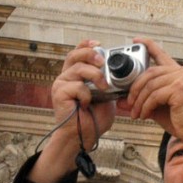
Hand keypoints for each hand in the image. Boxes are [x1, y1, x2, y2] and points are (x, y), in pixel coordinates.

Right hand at [28, 41, 115, 182]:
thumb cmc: (93, 119)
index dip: (86, 45)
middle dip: (90, 54)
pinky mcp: (59, 93)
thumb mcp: (107, 97)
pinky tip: (86, 105)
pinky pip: (77, 86)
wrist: (84, 137)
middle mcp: (66, 77)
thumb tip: (123, 73)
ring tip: (104, 87)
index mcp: (76, 76)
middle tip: (103, 61)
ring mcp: (61, 84)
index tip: (99, 44)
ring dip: (95, 76)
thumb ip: (109, 83)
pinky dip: (87, 95)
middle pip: (74, 55)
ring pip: (78, 69)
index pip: (78, 53)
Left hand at [126, 38, 182, 151]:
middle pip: (150, 72)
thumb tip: (121, 102)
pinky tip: (144, 115)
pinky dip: (146, 106)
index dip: (148, 45)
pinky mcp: (180, 88)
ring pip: (150, 85)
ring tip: (136, 114)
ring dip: (139, 101)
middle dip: (135, 88)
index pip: (162, 54)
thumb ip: (142, 101)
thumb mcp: (159, 108)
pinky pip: (154, 95)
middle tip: (128, 103)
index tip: (136, 40)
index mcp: (181, 72)